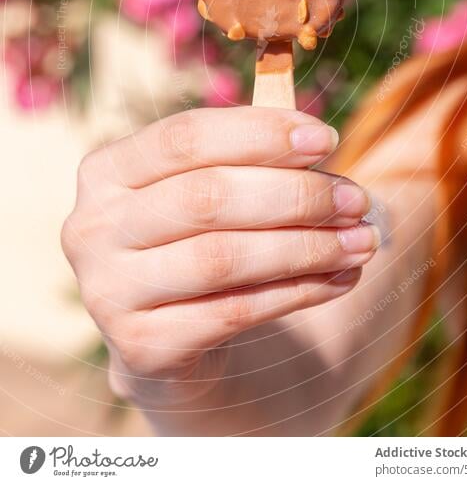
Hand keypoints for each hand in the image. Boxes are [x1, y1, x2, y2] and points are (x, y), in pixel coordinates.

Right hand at [62, 107, 377, 406]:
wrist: (170, 338)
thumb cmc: (200, 238)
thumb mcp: (214, 186)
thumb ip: (253, 151)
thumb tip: (314, 130)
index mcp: (108, 170)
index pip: (186, 136)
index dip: (262, 134)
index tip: (327, 139)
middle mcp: (93, 227)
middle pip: (207, 196)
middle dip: (296, 195)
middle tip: (356, 199)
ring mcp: (108, 291)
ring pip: (223, 258)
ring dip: (308, 247)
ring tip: (363, 241)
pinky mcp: (140, 346)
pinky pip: (234, 312)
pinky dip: (299, 292)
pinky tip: (341, 278)